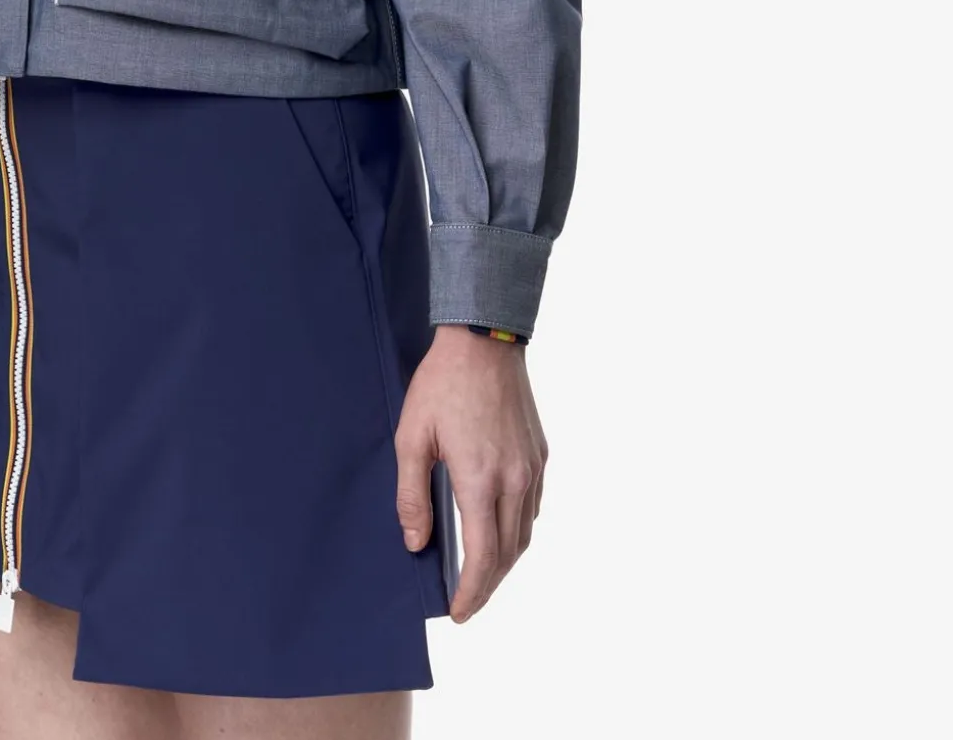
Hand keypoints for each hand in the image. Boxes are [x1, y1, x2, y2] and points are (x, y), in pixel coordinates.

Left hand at [395, 325, 546, 622]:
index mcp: (481, 479)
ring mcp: (532, 467)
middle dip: (488, 585)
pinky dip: (517, 530)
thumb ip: (412, 495)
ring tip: (480, 573)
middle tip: (466, 601)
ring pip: (525, 533)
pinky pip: (532, 506)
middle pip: (508, 554)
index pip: (484, 557)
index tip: (458, 613)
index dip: (472, 593)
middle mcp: (515, 479)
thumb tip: (416, 543)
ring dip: (505, 561)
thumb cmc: (442, 384)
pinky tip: (499, 529)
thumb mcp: (412, 437)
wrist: (484, 340)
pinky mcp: (539, 454)